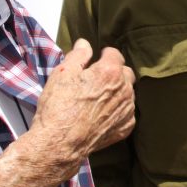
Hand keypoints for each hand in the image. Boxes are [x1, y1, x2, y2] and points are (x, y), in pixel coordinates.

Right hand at [28, 39, 135, 179]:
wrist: (59, 143)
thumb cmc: (58, 106)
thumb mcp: (62, 73)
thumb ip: (78, 55)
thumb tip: (85, 43)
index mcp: (110, 72)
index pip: (114, 54)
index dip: (103, 55)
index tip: (95, 61)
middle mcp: (124, 89)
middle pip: (125, 73)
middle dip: (113, 72)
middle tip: (95, 80)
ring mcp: (127, 110)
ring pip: (128, 93)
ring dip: (117, 92)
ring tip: (97, 98)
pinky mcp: (125, 128)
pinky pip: (126, 113)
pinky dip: (118, 111)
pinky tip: (102, 114)